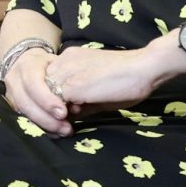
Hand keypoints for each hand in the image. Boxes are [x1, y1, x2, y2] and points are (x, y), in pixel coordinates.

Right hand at [2, 47, 70, 136]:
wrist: (25, 61)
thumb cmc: (47, 65)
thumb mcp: (57, 65)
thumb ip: (65, 82)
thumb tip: (75, 106)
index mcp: (26, 66)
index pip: (33, 84)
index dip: (47, 100)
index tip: (63, 113)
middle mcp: (14, 80)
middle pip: (26, 103)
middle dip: (46, 119)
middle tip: (66, 128)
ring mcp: (10, 94)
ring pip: (23, 114)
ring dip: (44, 126)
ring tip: (63, 131)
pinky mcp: (10, 105)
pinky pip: (23, 120)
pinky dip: (40, 128)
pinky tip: (54, 132)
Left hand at [41, 43, 170, 118]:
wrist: (144, 68)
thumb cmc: (129, 79)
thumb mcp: (99, 91)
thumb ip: (82, 101)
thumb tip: (70, 117)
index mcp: (70, 58)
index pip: (48, 80)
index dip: (52, 99)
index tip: (61, 116)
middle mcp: (64, 61)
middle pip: (42, 87)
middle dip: (47, 108)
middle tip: (58, 125)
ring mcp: (66, 72)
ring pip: (44, 95)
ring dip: (51, 114)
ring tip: (62, 128)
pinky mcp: (72, 85)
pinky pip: (54, 103)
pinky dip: (58, 117)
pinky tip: (68, 126)